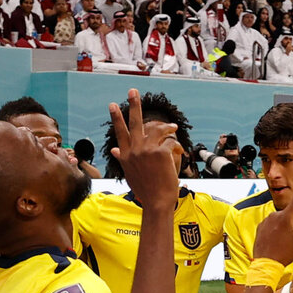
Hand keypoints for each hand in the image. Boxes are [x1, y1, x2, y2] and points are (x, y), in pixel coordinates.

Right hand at [108, 89, 181, 209]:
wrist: (157, 202)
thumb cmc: (146, 191)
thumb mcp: (130, 174)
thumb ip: (123, 159)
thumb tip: (113, 150)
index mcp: (126, 155)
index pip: (120, 132)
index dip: (116, 118)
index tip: (113, 105)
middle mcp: (134, 150)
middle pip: (134, 122)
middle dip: (133, 105)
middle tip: (133, 90)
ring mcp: (147, 151)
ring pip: (156, 129)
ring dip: (167, 127)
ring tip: (172, 127)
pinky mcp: (161, 152)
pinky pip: (170, 141)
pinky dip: (176, 146)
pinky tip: (179, 152)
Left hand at [252, 169, 292, 263]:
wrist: (265, 265)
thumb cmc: (285, 254)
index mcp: (286, 217)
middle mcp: (274, 215)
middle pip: (289, 214)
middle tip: (291, 240)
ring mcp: (266, 220)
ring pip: (280, 221)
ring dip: (283, 229)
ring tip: (281, 244)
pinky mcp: (260, 226)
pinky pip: (272, 225)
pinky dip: (276, 232)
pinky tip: (275, 243)